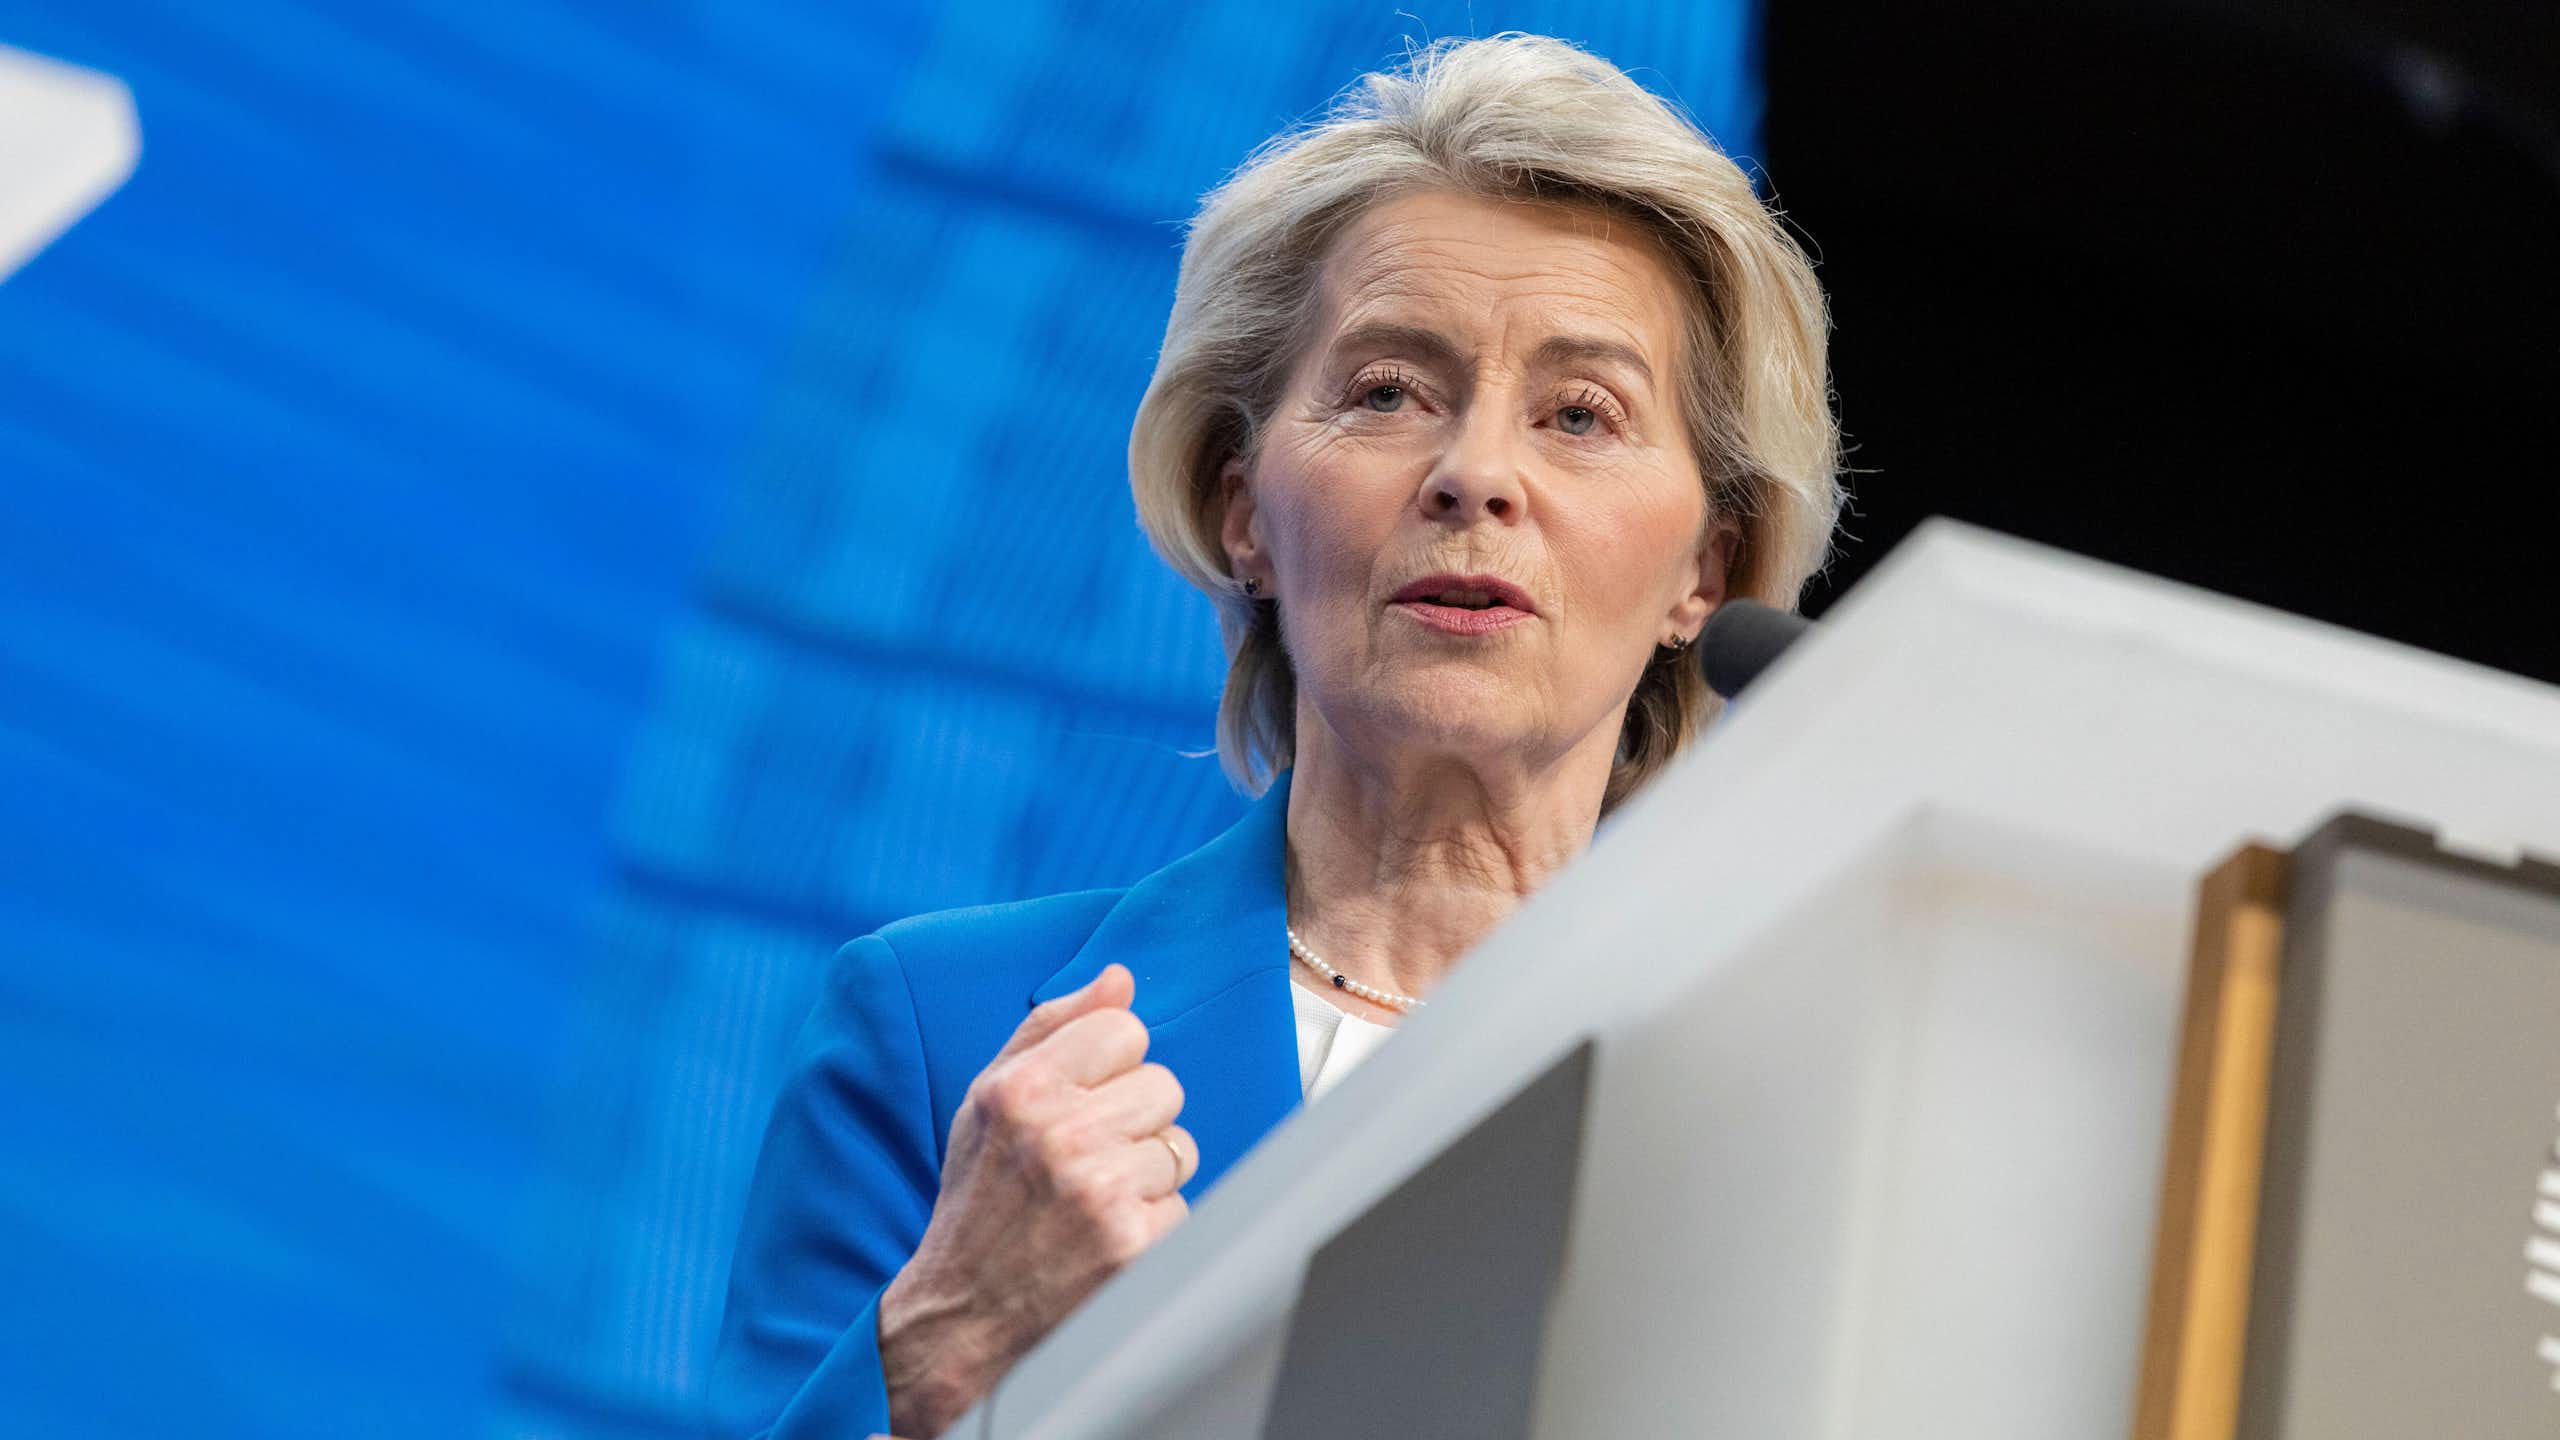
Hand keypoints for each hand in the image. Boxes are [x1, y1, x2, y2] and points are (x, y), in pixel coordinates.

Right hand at [878, 964, 1195, 1436]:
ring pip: (1179, 1146)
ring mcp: (1101, 1192)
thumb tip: (1119, 979)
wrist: (964, 1314)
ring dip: (1147, 1173)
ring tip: (1094, 1200)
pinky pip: (1182, 1203)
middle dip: (1135, 1119)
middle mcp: (1061, 1135)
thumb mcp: (989, 1101)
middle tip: (1087, 1158)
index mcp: (1022, 1089)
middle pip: (1163, 1084)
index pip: (1124, 1029)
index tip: (1084, 1100)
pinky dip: (1153, 1222)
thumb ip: (1051, 1028)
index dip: (1112, 1067)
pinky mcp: (1134, 1244)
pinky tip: (1107, 1236)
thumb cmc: (980, 1200)